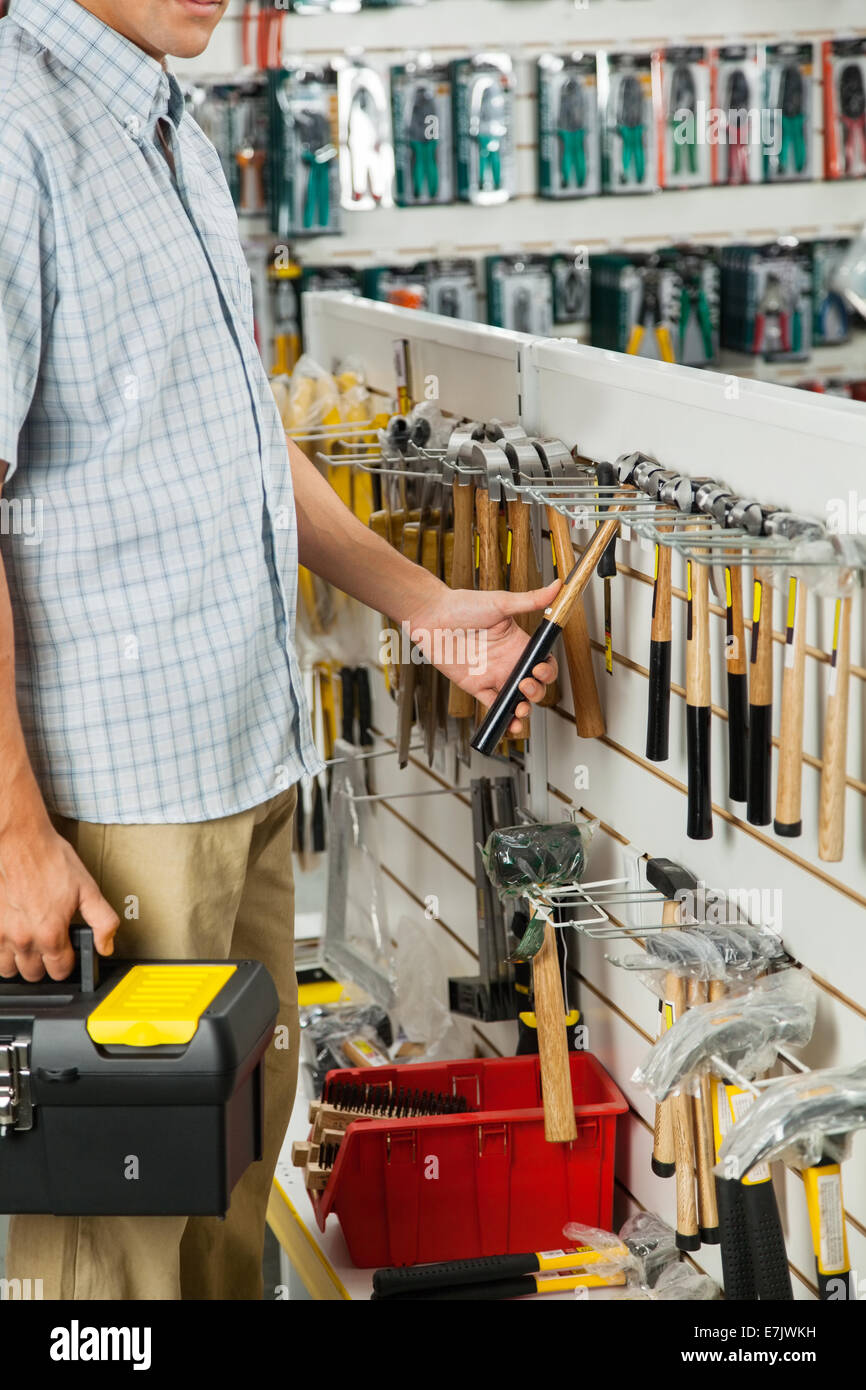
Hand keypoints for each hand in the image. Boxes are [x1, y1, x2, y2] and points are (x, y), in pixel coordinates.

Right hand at [0, 797, 118, 981]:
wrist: (21, 842)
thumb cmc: (50, 860)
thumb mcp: (88, 889)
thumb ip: (103, 922)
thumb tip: (106, 946)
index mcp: (50, 933)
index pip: (60, 970)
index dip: (68, 964)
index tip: (67, 954)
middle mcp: (24, 939)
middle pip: (34, 974)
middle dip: (44, 966)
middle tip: (50, 949)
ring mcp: (2, 934)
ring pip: (9, 969)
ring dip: (20, 963)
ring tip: (30, 948)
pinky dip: (2, 952)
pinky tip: (11, 940)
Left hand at [407, 580, 560, 732]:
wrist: (432, 616)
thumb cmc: (463, 605)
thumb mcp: (501, 602)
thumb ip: (530, 600)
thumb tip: (557, 586)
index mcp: (518, 644)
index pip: (543, 662)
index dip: (547, 670)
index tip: (539, 669)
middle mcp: (508, 661)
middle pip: (534, 686)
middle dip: (537, 692)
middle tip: (525, 685)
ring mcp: (493, 675)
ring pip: (517, 700)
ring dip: (525, 709)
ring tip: (522, 709)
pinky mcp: (476, 686)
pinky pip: (493, 706)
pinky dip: (503, 718)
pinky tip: (509, 722)